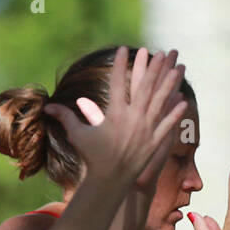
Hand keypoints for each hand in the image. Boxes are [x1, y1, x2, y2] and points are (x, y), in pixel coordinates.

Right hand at [44, 46, 187, 188]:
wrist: (110, 180)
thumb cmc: (92, 157)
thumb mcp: (77, 135)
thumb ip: (65, 117)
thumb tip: (46, 107)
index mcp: (114, 114)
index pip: (117, 83)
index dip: (120, 65)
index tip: (124, 49)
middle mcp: (132, 120)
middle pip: (145, 88)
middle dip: (154, 68)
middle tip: (161, 52)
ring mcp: (146, 130)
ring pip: (160, 102)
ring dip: (171, 84)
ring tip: (179, 69)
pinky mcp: (154, 142)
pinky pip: (167, 125)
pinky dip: (175, 113)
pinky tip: (183, 101)